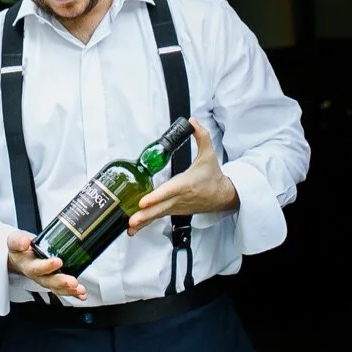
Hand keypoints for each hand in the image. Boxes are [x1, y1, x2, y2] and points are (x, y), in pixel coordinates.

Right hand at [6, 230, 86, 299]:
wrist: (21, 256)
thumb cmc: (20, 249)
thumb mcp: (15, 240)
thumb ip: (18, 240)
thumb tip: (24, 242)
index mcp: (28, 265)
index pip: (36, 268)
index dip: (46, 266)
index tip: (58, 261)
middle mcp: (38, 275)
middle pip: (50, 281)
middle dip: (62, 282)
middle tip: (72, 282)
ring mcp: (47, 279)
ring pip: (58, 288)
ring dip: (70, 290)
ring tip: (80, 290)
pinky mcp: (56, 280)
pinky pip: (64, 289)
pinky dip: (74, 293)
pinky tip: (82, 294)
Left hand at [128, 119, 237, 234]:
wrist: (222, 196)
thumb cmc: (213, 176)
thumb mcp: (209, 154)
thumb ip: (201, 136)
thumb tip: (193, 121)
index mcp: (186, 184)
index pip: (169, 191)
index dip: (156, 196)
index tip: (143, 201)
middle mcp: (180, 198)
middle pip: (160, 208)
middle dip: (145, 214)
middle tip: (131, 220)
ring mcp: (176, 207)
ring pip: (157, 215)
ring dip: (143, 222)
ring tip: (129, 228)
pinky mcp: (174, 211)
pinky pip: (158, 218)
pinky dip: (146, 224)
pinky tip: (133, 230)